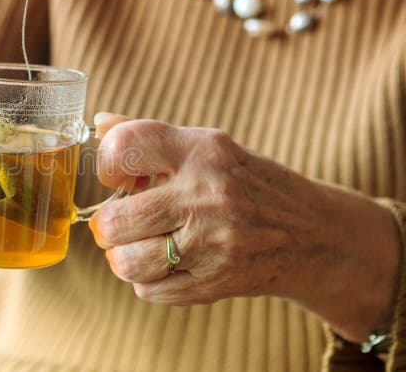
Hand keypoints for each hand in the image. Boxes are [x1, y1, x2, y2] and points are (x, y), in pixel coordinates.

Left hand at [90, 113, 400, 342]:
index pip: (127, 144)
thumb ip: (152, 139)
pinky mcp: (216, 282)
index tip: (114, 175)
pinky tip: (166, 264)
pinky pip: (150, 290)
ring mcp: (213, 243)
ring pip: (128, 262)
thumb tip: (99, 124)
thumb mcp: (210, 149)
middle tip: (116, 223)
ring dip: (122, 258)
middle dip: (106, 225)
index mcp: (203, 151)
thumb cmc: (249, 185)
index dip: (107, 161)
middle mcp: (207, 195)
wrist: (314, 236)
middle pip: (117, 220)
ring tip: (137, 247)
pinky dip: (148, 280)